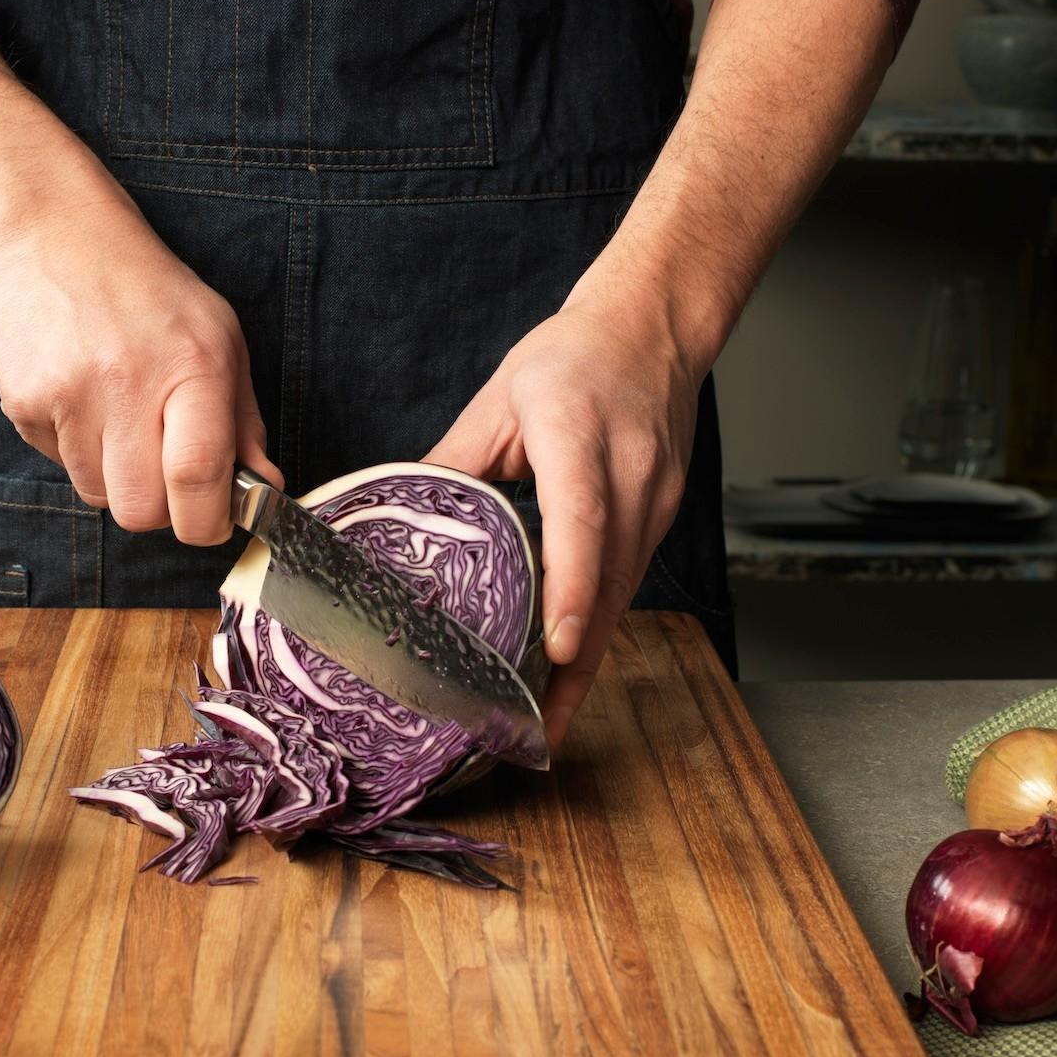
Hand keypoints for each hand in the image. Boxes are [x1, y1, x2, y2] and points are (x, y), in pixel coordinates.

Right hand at [0, 174, 280, 544]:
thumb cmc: (150, 291)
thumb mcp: (220, 339)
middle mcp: (126, 381)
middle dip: (159, 509)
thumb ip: (244, 423)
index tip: (210, 519)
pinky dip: (75, 450)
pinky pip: (58, 466)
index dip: (206, 520)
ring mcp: (66, 394)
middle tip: (163, 473)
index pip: (197, 476)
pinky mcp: (22, 402)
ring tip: (119, 419)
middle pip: (141, 511)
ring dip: (115, 477)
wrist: (56, 234)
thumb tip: (266, 491)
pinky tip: (81, 399)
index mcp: (191, 366)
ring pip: (97, 495)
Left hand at [427, 302, 700, 748]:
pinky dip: (597, 627)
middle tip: (533, 729)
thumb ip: (451, 464)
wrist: (653, 327)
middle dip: (575, 663)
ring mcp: (654, 500)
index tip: (560, 648)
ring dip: (587, 661)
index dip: (571, 588)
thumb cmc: (570, 358)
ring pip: (622, 594)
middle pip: (608, 582)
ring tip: (544, 723)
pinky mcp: (661, 516)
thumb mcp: (497, 401)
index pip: (581, 520)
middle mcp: (629, 473)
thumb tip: (395, 523)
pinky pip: (627, 582)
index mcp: (579, 435)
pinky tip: (567, 669)